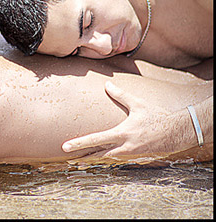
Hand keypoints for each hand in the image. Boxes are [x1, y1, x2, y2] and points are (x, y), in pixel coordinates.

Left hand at [62, 81, 182, 161]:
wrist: (177, 133)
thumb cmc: (157, 117)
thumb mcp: (138, 104)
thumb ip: (121, 95)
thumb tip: (107, 85)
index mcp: (122, 134)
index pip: (95, 140)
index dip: (79, 144)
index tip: (65, 147)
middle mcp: (124, 146)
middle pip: (97, 154)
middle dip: (81, 156)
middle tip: (67, 157)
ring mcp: (129, 153)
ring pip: (105, 157)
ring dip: (92, 157)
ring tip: (78, 158)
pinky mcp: (133, 155)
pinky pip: (115, 157)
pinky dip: (104, 156)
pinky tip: (97, 155)